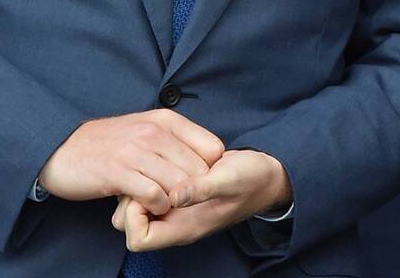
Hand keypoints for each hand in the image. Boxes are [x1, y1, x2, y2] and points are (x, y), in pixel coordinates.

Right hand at [39, 110, 223, 215]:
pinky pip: (153, 195)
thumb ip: (176, 140)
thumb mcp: (148, 129)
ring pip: (179, 183)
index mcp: (168, 120)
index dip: (209, 170)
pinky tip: (149, 207)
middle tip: (182, 200)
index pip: (213, 148)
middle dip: (194, 190)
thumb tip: (206, 159)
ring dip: (175, 201)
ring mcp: (137, 151)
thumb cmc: (110, 143)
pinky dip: (157, 206)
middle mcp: (156, 132)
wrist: (62, 148)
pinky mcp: (119, 173)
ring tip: (166, 205)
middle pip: (199, 170)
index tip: (198, 182)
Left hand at [114, 149, 291, 251]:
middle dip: (131, 199)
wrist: (269, 175)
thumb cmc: (252, 179)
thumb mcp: (230, 180)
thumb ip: (202, 188)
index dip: (134, 216)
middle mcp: (177, 223)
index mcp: (186, 227)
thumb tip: (173, 195)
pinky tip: (165, 160)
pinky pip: (154, 194)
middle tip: (147, 174)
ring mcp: (179, 210)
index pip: (138, 239)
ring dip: (141, 186)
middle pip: (130, 225)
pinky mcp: (182, 196)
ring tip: (156, 166)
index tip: (149, 190)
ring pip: (138, 208)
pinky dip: (153, 178)